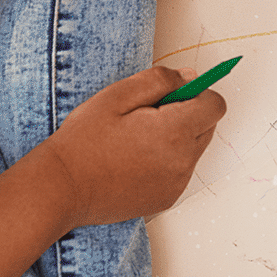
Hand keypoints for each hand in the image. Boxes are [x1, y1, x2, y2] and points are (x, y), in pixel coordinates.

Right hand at [34, 66, 224, 228]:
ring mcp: (176, 184)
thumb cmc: (85, 140)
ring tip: (136, 140)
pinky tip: (134, 161)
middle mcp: (184, 162)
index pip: (216, 105)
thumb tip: (191, 77)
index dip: (196, 94)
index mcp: (175, 132)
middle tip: (146, 116)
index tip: (171, 95)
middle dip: (187, 115)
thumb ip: (161, 80)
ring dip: (177, 139)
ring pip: (194, 150)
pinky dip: (166, 162)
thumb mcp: (118, 95)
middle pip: (208, 127)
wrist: (61, 188)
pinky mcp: (166, 199)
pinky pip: (179, 172)